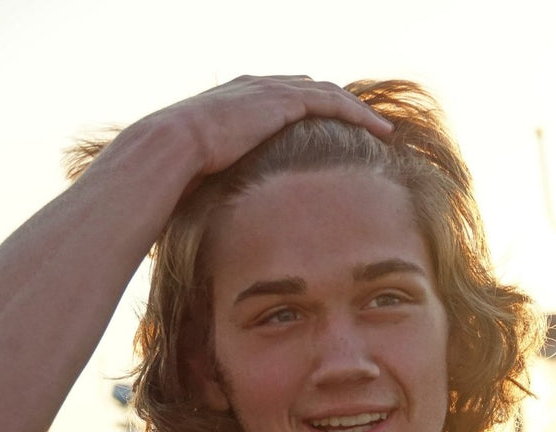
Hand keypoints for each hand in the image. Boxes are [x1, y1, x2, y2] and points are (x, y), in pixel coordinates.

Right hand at [138, 75, 391, 181]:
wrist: (172, 148)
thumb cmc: (180, 171)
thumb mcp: (207, 174)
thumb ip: (224, 183)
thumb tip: (224, 218)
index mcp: (240, 103)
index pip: (286, 101)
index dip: (313, 115)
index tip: (336, 134)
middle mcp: (258, 88)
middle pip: (312, 92)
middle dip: (342, 108)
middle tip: (369, 127)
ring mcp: (271, 91)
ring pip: (328, 94)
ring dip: (358, 111)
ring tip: (383, 129)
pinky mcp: (282, 101)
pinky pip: (331, 102)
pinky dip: (357, 113)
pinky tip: (378, 129)